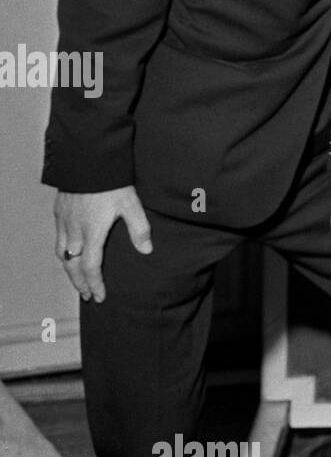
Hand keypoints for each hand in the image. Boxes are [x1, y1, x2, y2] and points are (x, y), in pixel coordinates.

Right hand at [54, 186, 151, 302]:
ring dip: (69, 269)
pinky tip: (68, 250)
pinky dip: (62, 251)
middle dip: (79, 283)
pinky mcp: (59, 211)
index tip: (98, 296)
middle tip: (86, 295)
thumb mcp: (131, 204)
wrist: (88, 160)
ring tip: (76, 278)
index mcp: (92, 232)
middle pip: (72, 265)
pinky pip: (57, 238)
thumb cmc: (111, 182)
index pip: (91, 267)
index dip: (94, 284)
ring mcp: (64, 221)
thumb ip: (139, 228)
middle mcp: (74, 231)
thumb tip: (147, 250)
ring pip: (61, 253)